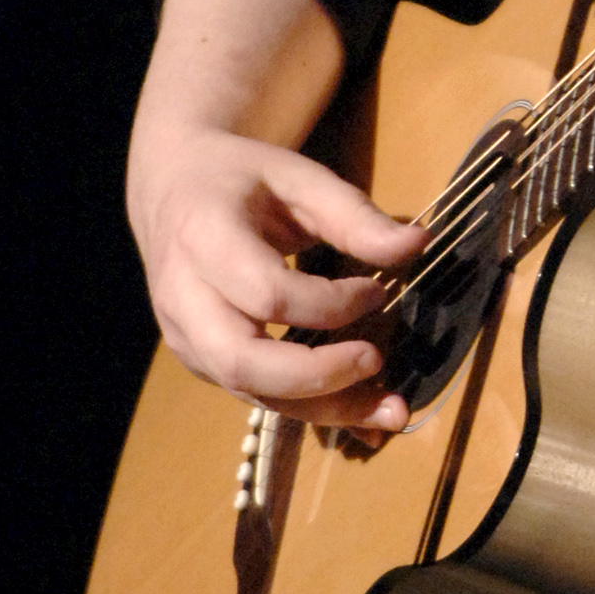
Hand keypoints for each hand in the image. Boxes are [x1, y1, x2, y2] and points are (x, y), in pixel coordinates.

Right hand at [129, 121, 425, 431]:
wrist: (174, 190)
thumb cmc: (242, 180)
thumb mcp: (299, 178)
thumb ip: (354, 215)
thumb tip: (419, 244)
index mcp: (204, 239)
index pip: (267, 294)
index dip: (331, 304)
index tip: (377, 292)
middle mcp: (183, 298)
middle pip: (243, 362)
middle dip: (318, 375)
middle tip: (377, 361)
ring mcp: (187, 338)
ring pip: (251, 392)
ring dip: (323, 409)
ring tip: (390, 412)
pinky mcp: (203, 362)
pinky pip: (256, 397)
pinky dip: (311, 410)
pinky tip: (362, 415)